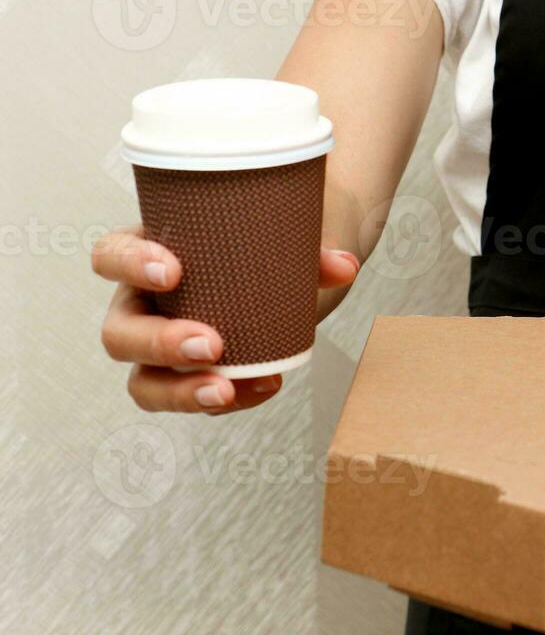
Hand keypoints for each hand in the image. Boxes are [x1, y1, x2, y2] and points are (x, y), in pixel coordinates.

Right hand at [93, 227, 358, 413]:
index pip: (110, 256)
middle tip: (212, 344)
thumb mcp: (279, 235)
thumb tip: (344, 265)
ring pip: (144, 383)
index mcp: (147, 254)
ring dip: (181, 391)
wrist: (286, 271)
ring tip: (225, 388)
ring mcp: (161, 349)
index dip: (130, 265)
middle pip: (119, 334)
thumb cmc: (262, 242)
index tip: (173, 271)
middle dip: (159, 344)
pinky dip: (229, 399)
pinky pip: (193, 398)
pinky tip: (265, 387)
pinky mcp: (190, 377)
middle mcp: (142, 305)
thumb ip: (312, 249)